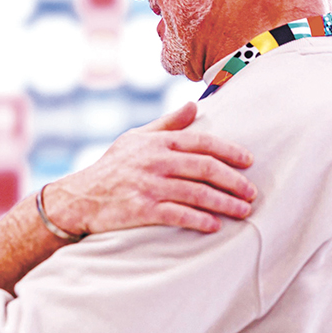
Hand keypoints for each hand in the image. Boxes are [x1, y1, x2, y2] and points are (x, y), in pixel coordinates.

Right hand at [44, 101, 254, 235]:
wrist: (79, 197)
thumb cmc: (112, 167)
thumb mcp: (136, 138)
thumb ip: (168, 124)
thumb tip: (194, 106)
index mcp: (157, 142)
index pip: (202, 143)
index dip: (230, 151)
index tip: (249, 161)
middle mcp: (155, 161)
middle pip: (205, 168)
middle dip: (234, 180)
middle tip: (252, 192)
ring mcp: (149, 186)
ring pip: (197, 193)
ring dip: (224, 203)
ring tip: (243, 211)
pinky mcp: (142, 210)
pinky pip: (178, 215)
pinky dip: (199, 220)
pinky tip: (215, 226)